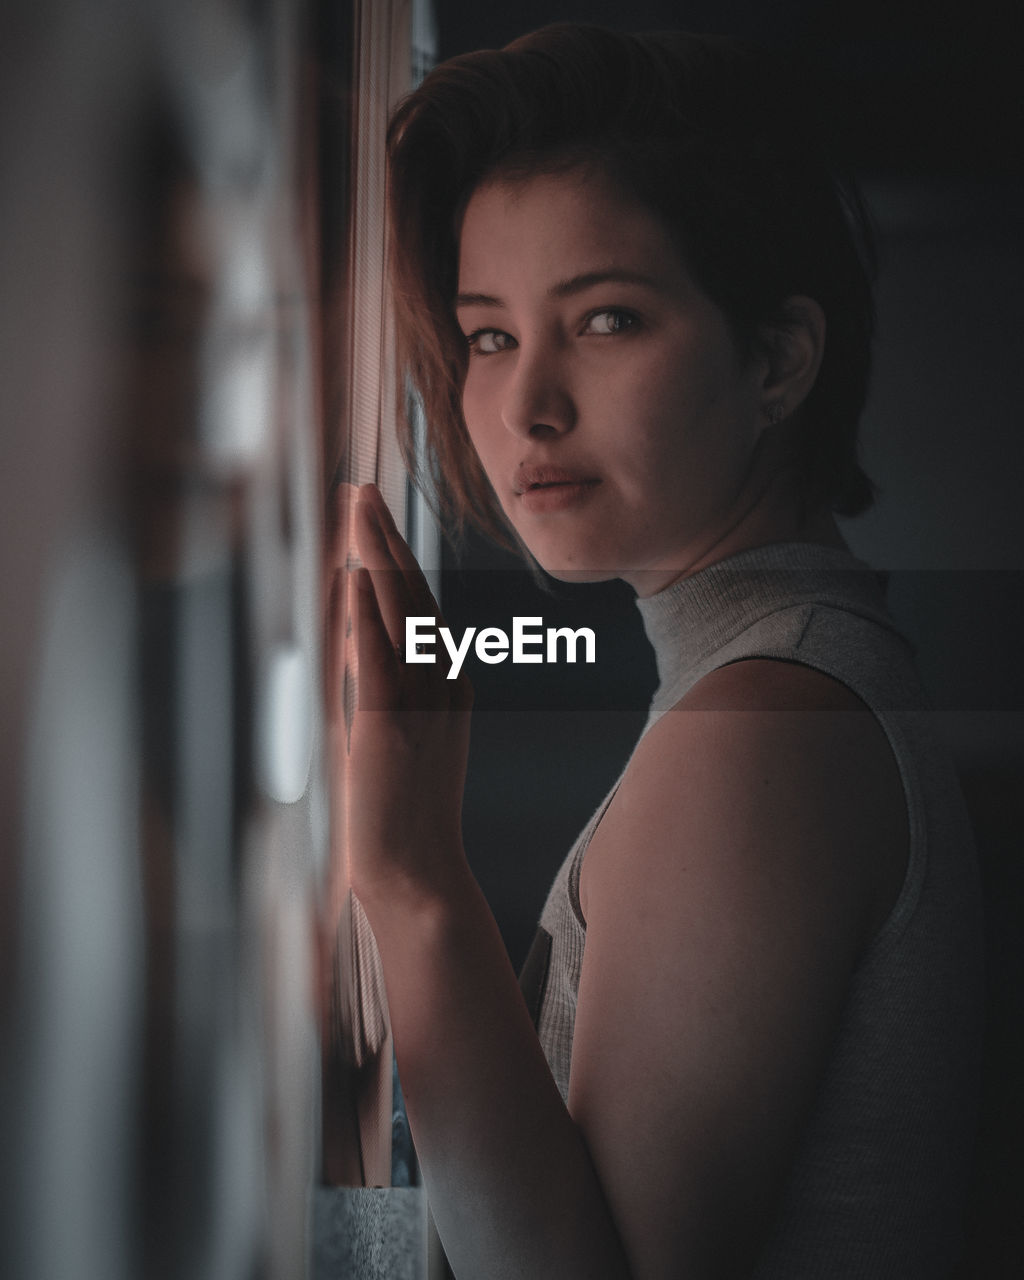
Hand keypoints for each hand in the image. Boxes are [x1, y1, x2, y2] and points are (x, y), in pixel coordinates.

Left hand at [328, 483, 472, 916]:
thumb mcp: (387, 729)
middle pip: (412, 595)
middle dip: (386, 539)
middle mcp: (441, 683)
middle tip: (364, 490)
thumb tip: (349, 617)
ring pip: (399, 612)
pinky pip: (379, 655)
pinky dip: (365, 609)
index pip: (416, 606)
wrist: (415, 874)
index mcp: (445, 684)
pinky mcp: (393, 724)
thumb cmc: (398, 811)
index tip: (372, 516)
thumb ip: (370, 672)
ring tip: (359, 507)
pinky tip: (353, 572)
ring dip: (376, 555)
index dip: (393, 556)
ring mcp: (423, 702)